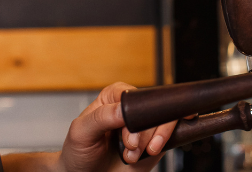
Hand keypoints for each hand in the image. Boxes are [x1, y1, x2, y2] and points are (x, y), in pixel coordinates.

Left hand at [59, 82, 175, 171]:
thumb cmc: (80, 153)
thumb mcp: (81, 132)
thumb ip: (101, 117)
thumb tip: (124, 108)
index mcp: (114, 98)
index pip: (133, 96)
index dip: (134, 114)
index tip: (128, 132)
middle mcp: (132, 109)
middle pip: (152, 108)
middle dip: (143, 132)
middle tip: (131, 147)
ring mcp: (145, 125)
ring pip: (164, 120)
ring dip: (151, 141)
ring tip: (132, 156)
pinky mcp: (155, 139)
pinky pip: (171, 134)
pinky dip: (164, 142)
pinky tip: (152, 150)